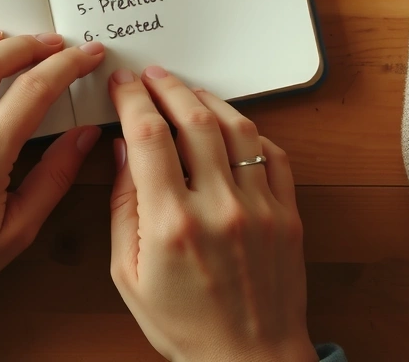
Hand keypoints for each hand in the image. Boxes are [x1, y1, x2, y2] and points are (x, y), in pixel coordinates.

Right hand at [108, 67, 315, 361]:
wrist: (250, 361)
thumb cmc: (185, 325)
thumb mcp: (127, 275)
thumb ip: (122, 207)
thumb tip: (121, 152)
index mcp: (171, 224)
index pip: (148, 136)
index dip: (131, 100)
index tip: (122, 84)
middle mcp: (218, 208)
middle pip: (192, 119)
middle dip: (167, 87)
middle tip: (151, 75)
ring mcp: (259, 208)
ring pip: (237, 127)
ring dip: (208, 99)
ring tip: (187, 90)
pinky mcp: (287, 213)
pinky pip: (273, 153)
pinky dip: (249, 129)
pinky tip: (230, 124)